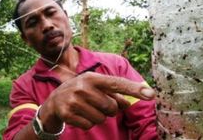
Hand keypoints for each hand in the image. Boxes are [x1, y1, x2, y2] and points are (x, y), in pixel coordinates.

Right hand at [39, 72, 154, 130]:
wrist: (52, 103)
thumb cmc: (79, 94)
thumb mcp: (94, 89)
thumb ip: (113, 95)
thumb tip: (129, 103)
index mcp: (92, 78)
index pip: (117, 83)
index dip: (135, 89)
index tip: (151, 94)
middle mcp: (83, 87)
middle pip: (112, 107)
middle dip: (108, 110)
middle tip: (95, 104)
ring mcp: (74, 100)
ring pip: (102, 118)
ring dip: (97, 117)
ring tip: (86, 110)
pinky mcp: (67, 113)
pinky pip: (89, 125)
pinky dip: (87, 123)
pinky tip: (78, 116)